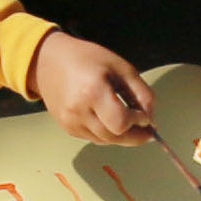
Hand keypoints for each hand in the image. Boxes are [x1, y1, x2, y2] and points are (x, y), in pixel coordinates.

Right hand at [29, 28, 157, 144]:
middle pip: (114, 137)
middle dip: (134, 136)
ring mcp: (70, 122)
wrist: (48, 60)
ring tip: (131, 125)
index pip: (121, 122)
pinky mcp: (67, 128)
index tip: (146, 117)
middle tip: (147, 132)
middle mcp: (78, 111)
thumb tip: (151, 120)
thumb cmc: (88, 59)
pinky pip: (94, 139)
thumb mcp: (120, 67)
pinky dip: (107, 134)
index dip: (138, 123)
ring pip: (105, 141)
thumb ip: (141, 93)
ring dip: (121, 137)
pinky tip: (110, 121)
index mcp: (92, 91)